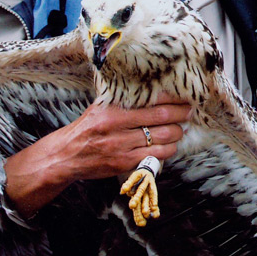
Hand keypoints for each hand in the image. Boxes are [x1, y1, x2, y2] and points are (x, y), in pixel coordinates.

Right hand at [62, 93, 189, 179]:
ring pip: (162, 140)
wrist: (67, 154)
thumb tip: (151, 92)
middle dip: (180, 117)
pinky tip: (169, 146)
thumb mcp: (101, 107)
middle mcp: (118, 127)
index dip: (172, 101)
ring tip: (180, 130)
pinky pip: (155, 157)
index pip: (151, 102)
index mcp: (113, 110)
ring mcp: (122, 147)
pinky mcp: (125, 163)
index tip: (184, 98)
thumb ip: (123, 101)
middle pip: (162, 120)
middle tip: (188, 112)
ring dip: (176, 135)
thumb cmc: (86, 127)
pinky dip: (166, 151)